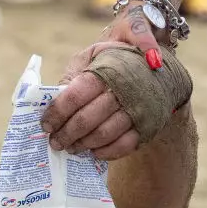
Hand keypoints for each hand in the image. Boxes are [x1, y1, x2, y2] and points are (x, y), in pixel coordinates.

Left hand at [41, 1, 166, 159]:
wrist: (160, 70)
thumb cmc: (118, 62)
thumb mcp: (94, 55)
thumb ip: (74, 72)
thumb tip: (53, 96)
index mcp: (105, 71)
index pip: (75, 96)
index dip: (57, 113)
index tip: (45, 125)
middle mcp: (122, 91)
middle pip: (87, 119)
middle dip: (66, 134)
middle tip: (55, 142)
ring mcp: (137, 110)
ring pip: (104, 135)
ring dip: (84, 144)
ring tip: (71, 147)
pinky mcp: (147, 126)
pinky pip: (124, 145)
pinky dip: (106, 152)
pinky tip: (94, 151)